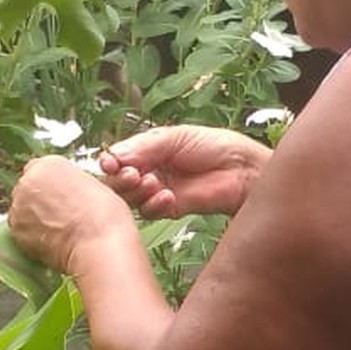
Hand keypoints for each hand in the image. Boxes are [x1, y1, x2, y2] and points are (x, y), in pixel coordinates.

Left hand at [8, 156, 132, 274]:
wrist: (98, 242)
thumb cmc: (104, 215)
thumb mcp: (92, 184)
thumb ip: (70, 183)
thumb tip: (63, 196)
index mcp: (49, 164)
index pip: (41, 170)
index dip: (52, 186)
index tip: (62, 198)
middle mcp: (28, 180)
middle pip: (28, 189)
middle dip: (40, 201)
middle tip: (61, 216)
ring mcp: (18, 206)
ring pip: (22, 210)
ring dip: (34, 218)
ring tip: (58, 231)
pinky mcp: (16, 230)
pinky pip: (21, 231)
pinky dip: (32, 237)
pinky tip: (52, 241)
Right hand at [99, 125, 271, 217]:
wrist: (241, 168)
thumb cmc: (213, 145)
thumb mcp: (176, 137)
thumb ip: (145, 146)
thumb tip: (115, 155)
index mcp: (147, 150)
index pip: (119, 158)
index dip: (111, 161)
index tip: (109, 163)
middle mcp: (149, 171)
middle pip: (119, 181)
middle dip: (120, 179)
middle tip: (131, 175)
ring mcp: (158, 191)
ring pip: (131, 199)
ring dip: (136, 192)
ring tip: (150, 182)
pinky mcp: (170, 209)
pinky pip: (150, 212)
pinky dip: (153, 205)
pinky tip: (166, 196)